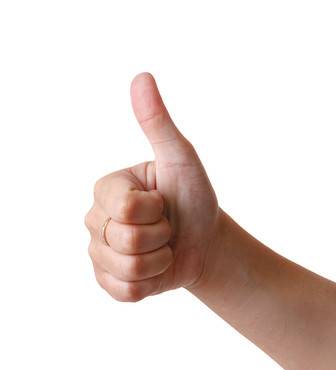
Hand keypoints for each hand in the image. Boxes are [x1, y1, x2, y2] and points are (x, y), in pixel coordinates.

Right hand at [85, 72, 221, 300]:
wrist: (207, 241)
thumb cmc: (193, 195)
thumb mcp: (181, 158)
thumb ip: (157, 122)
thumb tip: (142, 77)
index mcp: (106, 188)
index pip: (125, 208)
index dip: (156, 209)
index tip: (164, 201)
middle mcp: (94, 220)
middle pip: (125, 240)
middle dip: (161, 235)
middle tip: (168, 226)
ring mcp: (98, 253)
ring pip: (126, 269)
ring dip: (159, 260)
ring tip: (164, 246)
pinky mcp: (109, 283)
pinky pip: (125, 292)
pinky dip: (152, 284)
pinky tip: (156, 269)